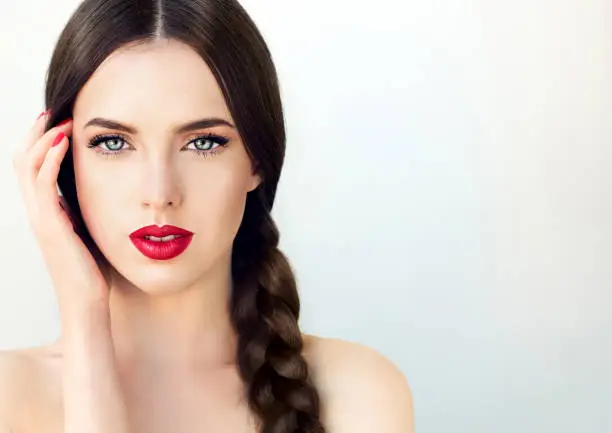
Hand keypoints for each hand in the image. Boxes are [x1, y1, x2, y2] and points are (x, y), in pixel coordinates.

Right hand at [13, 110, 109, 319]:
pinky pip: (43, 184)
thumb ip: (81, 213)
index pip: (34, 169)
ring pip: (28, 168)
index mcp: (46, 213)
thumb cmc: (91, 270)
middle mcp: (38, 213)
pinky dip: (50, 159)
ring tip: (60, 121)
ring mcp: (40, 219)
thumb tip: (89, 194)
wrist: (88, 303)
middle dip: (36, 134)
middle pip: (23, 162)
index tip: (58, 123)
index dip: (41, 144)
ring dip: (43, 140)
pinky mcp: (50, 226)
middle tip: (53, 112)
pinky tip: (64, 143)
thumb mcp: (86, 232)